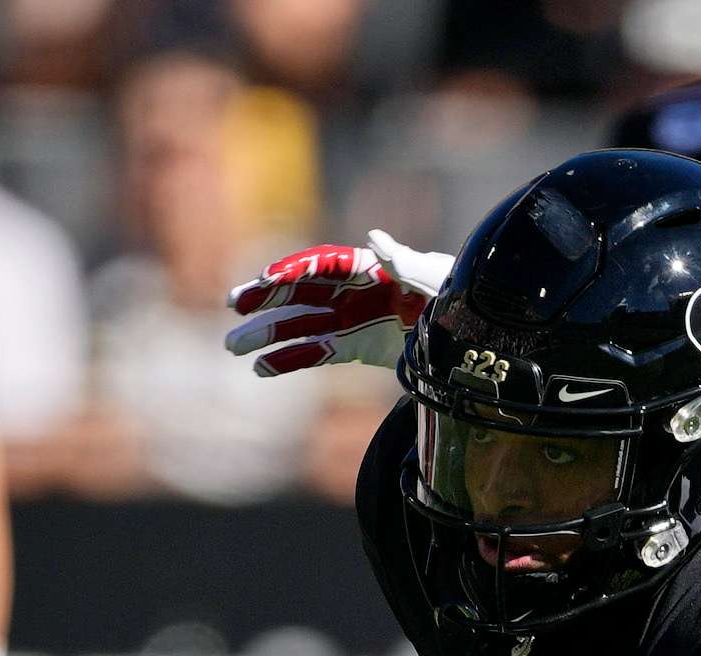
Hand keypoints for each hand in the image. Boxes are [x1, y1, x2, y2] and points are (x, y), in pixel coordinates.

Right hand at [225, 232, 448, 376]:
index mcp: (368, 269)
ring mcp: (349, 320)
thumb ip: (406, 263)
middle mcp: (351, 293)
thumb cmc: (454, 297)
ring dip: (266, 335)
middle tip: (234, 303)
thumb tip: (375, 240)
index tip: (266, 278)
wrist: (468, 336)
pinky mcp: (353, 347)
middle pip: (300, 293)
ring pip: (299, 326)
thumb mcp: (436, 278)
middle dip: (266, 298)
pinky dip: (290, 361)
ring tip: (232, 345)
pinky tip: (261, 370)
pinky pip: (315, 354)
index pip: (322, 267)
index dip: (294, 271)